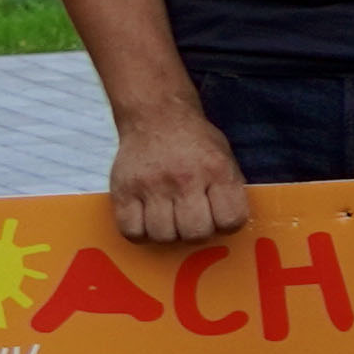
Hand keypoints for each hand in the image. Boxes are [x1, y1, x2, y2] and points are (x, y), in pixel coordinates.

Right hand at [106, 105, 250, 248]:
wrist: (156, 116)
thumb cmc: (196, 144)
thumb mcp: (225, 158)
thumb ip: (229, 190)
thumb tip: (229, 227)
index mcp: (217, 170)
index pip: (231, 220)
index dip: (228, 225)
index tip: (219, 217)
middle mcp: (185, 178)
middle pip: (196, 233)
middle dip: (198, 232)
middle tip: (192, 219)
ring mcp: (151, 185)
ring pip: (163, 236)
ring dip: (169, 234)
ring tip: (170, 218)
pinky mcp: (123, 190)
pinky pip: (132, 232)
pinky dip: (141, 233)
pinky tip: (147, 220)